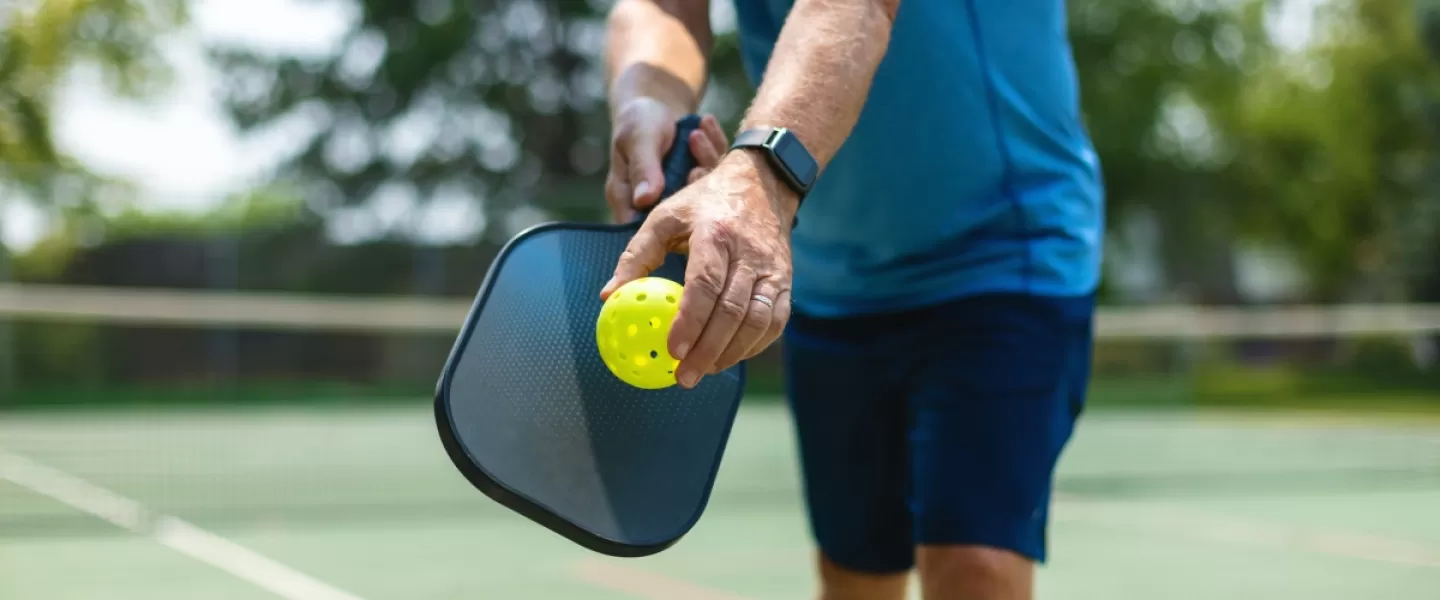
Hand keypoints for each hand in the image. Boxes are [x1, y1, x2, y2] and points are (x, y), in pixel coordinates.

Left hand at [601, 152, 797, 388]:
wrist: (763, 183)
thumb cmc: (705, 203)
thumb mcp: (664, 216)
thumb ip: (636, 256)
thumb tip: (608, 296)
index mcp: (715, 233)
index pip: (705, 284)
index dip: (689, 321)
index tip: (672, 350)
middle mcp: (749, 253)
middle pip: (732, 311)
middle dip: (708, 350)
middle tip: (684, 376)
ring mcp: (772, 269)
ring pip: (758, 320)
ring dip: (732, 353)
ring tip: (704, 371)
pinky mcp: (786, 281)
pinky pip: (775, 321)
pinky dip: (754, 346)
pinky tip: (731, 357)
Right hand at [605, 98, 729, 222]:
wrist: (656, 103)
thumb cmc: (638, 121)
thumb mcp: (638, 139)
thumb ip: (643, 168)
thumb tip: (644, 199)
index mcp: (629, 201)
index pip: (646, 226)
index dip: (669, 213)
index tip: (687, 176)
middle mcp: (657, 204)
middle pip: (682, 210)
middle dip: (695, 180)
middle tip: (695, 149)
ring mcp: (683, 194)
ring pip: (705, 189)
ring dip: (707, 157)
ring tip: (696, 132)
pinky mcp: (703, 182)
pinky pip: (717, 171)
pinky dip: (715, 145)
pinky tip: (707, 123)